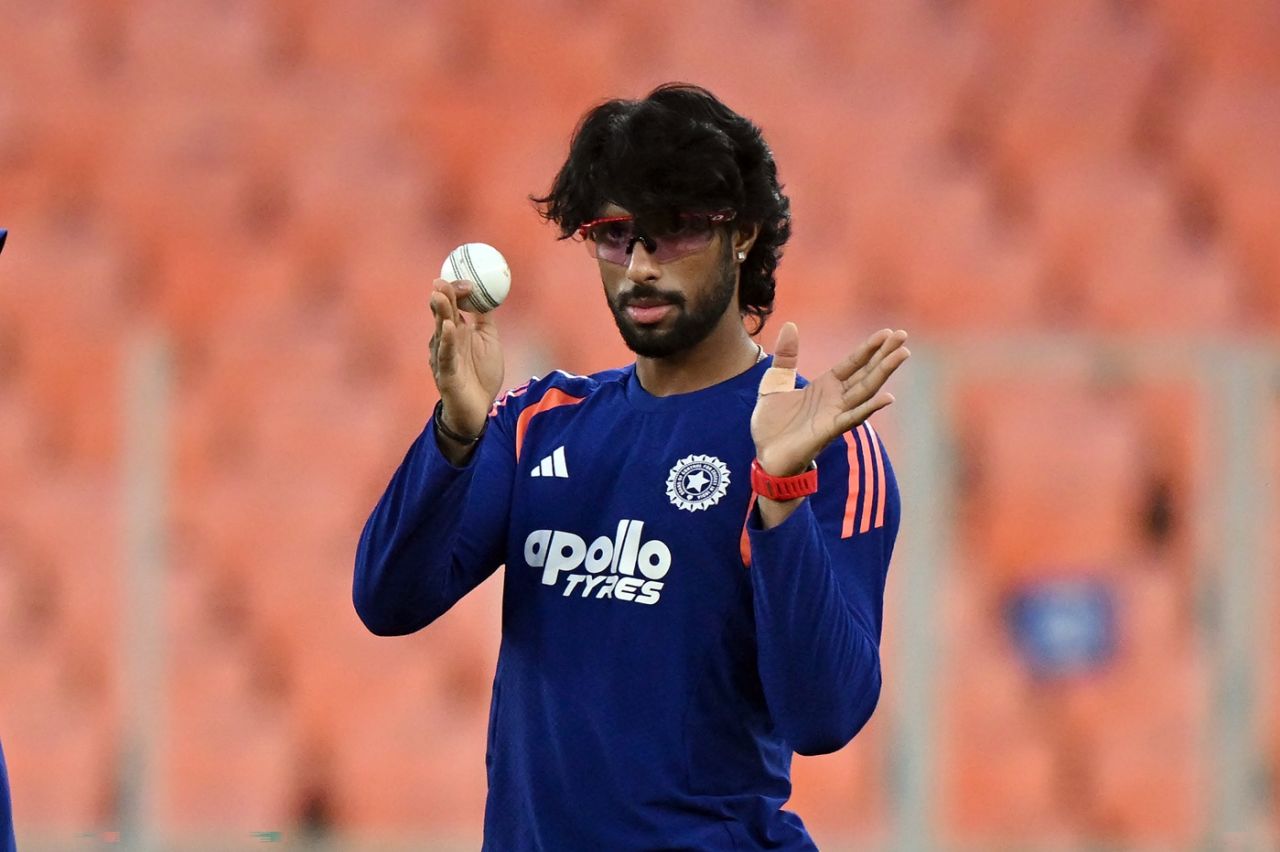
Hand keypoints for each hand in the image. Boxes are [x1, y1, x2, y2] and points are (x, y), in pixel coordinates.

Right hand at [429, 279, 504, 445]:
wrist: (480, 410)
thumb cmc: (482, 375)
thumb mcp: (488, 340)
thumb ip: (485, 318)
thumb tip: (489, 293)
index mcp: (456, 331)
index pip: (451, 305)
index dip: (455, 291)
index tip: (466, 280)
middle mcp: (446, 341)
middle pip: (441, 314)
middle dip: (441, 296)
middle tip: (442, 280)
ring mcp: (443, 357)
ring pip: (440, 331)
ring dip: (441, 312)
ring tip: (440, 295)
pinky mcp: (445, 374)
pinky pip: (446, 355)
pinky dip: (447, 340)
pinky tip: (449, 326)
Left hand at [751, 323, 908, 476]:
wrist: (765, 455)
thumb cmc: (773, 424)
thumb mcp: (775, 383)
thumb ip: (786, 357)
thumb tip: (790, 325)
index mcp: (826, 386)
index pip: (853, 362)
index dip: (870, 348)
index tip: (888, 333)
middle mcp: (836, 399)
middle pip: (866, 373)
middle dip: (885, 355)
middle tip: (904, 336)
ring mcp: (835, 414)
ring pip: (865, 390)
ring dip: (884, 372)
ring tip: (902, 355)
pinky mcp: (829, 431)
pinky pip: (853, 417)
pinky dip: (870, 407)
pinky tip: (888, 397)